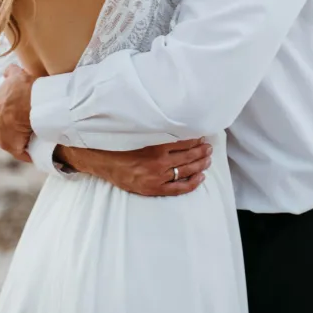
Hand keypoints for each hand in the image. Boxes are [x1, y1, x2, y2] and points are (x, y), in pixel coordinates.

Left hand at [0, 64, 35, 162]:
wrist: (29, 101)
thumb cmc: (23, 88)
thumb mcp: (16, 75)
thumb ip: (10, 72)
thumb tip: (8, 70)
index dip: (9, 115)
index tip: (20, 115)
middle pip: (2, 129)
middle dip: (12, 129)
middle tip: (28, 127)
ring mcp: (1, 136)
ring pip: (10, 141)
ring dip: (20, 141)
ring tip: (34, 139)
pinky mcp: (12, 147)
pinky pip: (21, 153)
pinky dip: (28, 153)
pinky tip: (36, 153)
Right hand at [56, 138, 212, 196]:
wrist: (102, 161)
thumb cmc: (120, 145)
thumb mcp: (138, 133)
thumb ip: (156, 131)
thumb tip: (174, 124)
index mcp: (155, 146)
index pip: (183, 142)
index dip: (195, 139)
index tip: (202, 136)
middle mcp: (158, 162)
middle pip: (188, 156)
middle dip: (201, 151)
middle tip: (209, 147)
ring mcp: (157, 177)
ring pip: (186, 170)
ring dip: (200, 164)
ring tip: (208, 159)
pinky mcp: (154, 188)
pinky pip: (178, 188)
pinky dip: (191, 183)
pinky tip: (201, 177)